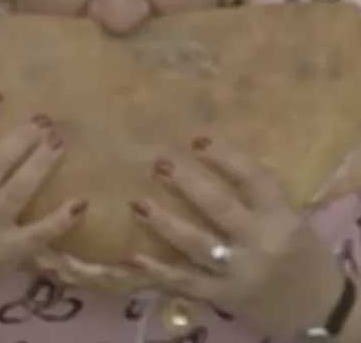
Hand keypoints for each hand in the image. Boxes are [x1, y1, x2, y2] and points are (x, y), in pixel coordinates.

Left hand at [127, 136, 345, 337]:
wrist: (317, 312)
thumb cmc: (300, 256)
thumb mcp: (290, 220)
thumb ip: (258, 197)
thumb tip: (211, 157)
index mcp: (280, 219)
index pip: (254, 180)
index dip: (226, 157)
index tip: (198, 140)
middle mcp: (259, 244)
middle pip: (219, 208)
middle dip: (188, 184)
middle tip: (160, 163)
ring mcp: (238, 272)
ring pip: (197, 244)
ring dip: (165, 223)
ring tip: (138, 204)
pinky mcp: (222, 297)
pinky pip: (186, 282)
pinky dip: (159, 271)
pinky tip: (133, 257)